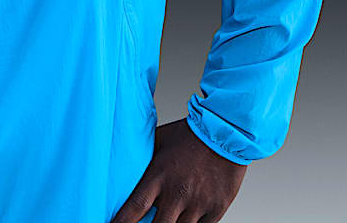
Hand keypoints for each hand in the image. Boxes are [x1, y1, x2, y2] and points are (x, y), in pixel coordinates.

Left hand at [110, 118, 246, 222]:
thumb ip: (145, 157)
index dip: (122, 222)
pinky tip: (186, 219)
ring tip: (169, 217)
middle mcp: (177, 192)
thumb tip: (127, 162)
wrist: (225, 133)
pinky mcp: (216, 209)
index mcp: (159, 175)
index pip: (135, 206)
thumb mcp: (160, 140)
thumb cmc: (189, 134)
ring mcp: (198, 203)